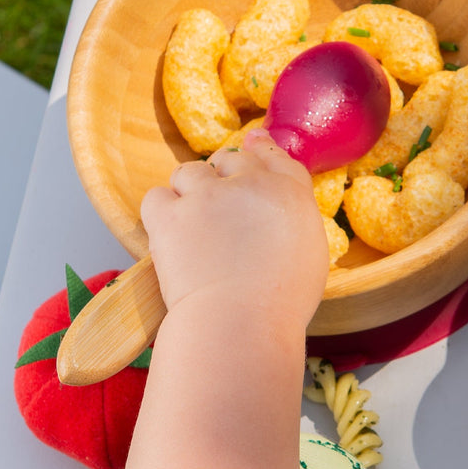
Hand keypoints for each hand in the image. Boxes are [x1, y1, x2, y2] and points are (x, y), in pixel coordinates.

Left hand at [141, 130, 327, 330]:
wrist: (241, 322)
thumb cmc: (282, 303)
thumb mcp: (310, 254)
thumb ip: (294, 219)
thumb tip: (276, 209)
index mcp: (290, 193)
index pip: (275, 156)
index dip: (261, 149)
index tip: (253, 146)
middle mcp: (250, 184)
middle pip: (232, 157)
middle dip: (225, 176)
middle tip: (222, 208)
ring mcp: (207, 195)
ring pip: (191, 171)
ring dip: (191, 190)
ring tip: (195, 224)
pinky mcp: (169, 214)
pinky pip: (157, 196)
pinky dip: (161, 211)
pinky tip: (171, 233)